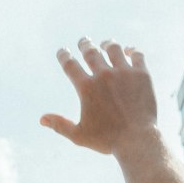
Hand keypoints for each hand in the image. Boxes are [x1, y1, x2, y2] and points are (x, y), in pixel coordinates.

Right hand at [41, 38, 157, 157]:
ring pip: (113, 49)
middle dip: (85, 45)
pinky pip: (136, 55)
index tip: (62, 52)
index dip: (64, 56)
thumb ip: (60, 125)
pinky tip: (129, 51)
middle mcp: (104, 75)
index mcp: (86, 88)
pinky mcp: (142, 74)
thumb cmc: (107, 140)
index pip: (70, 65)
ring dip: (107, 44)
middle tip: (83, 42)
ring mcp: (124, 73)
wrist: (136, 140)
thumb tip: (42, 119)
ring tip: (106, 44)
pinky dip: (131, 50)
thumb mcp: (79, 135)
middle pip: (91, 52)